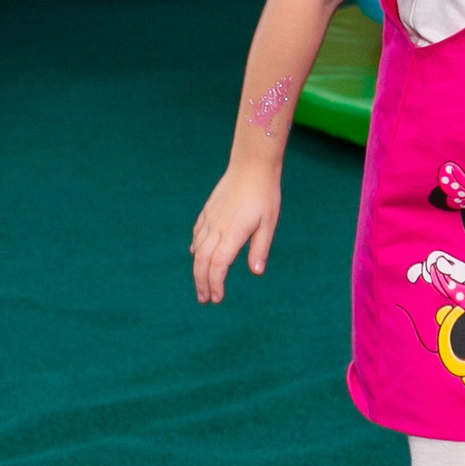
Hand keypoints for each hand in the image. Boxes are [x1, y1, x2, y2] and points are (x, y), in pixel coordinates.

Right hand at [191, 160, 281, 302]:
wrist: (251, 166)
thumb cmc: (265, 195)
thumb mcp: (268, 223)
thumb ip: (260, 248)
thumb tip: (256, 272)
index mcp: (232, 234)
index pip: (218, 265)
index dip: (215, 283)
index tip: (217, 298)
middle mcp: (216, 228)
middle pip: (202, 262)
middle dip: (202, 283)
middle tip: (204, 300)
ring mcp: (210, 219)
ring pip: (197, 250)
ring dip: (198, 269)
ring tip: (201, 284)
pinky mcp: (208, 212)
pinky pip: (197, 235)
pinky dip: (196, 249)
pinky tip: (196, 255)